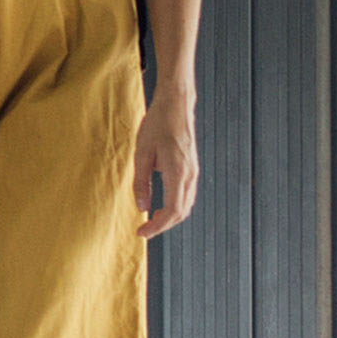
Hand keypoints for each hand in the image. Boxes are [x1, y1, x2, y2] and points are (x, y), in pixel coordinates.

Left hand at [132, 92, 200, 239]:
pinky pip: (187, 194)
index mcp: (178, 173)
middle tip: (144, 229)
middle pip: (181, 212)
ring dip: (170, 216)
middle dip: (163, 225)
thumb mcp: (142, 153)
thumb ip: (141, 182)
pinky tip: (162, 203)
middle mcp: (190, 175)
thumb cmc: (158, 124)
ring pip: (186, 205)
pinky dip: (176, 205)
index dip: (157, 227)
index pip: (171, 211)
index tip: (142, 232)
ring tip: (151, 219)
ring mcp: (194, 172)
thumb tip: (141, 207)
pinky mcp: (193, 168)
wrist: (176, 105)